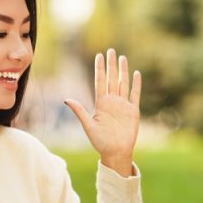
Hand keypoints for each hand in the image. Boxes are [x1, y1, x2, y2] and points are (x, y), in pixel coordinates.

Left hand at [64, 49, 141, 176]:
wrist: (115, 152)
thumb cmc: (100, 142)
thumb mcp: (88, 126)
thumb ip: (79, 111)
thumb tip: (66, 100)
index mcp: (101, 103)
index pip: (100, 81)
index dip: (99, 68)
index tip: (99, 55)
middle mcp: (112, 101)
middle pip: (111, 78)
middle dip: (111, 65)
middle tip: (111, 50)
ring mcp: (123, 105)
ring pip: (123, 83)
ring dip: (123, 71)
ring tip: (123, 57)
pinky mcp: (132, 111)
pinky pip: (134, 94)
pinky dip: (136, 84)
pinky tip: (136, 74)